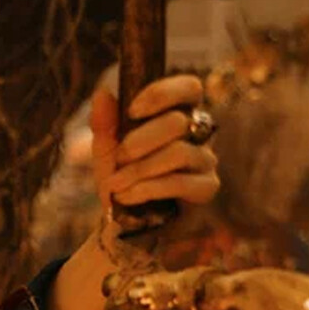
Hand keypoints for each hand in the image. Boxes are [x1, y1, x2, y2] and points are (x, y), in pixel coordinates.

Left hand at [88, 74, 219, 211]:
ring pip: (180, 153)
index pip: (189, 88)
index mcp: (177, 115)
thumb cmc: (120, 178)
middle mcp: (198, 134)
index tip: (132, 111)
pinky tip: (126, 197)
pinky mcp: (206, 188)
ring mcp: (205, 160)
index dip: (162, 93)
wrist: (123, 220)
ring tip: (116, 184)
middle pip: (179, 122)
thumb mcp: (106, 150)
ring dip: (140, 169)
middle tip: (119, 157)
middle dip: (140, 141)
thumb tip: (102, 94)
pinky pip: (181, 182)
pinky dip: (147, 189)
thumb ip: (104, 124)